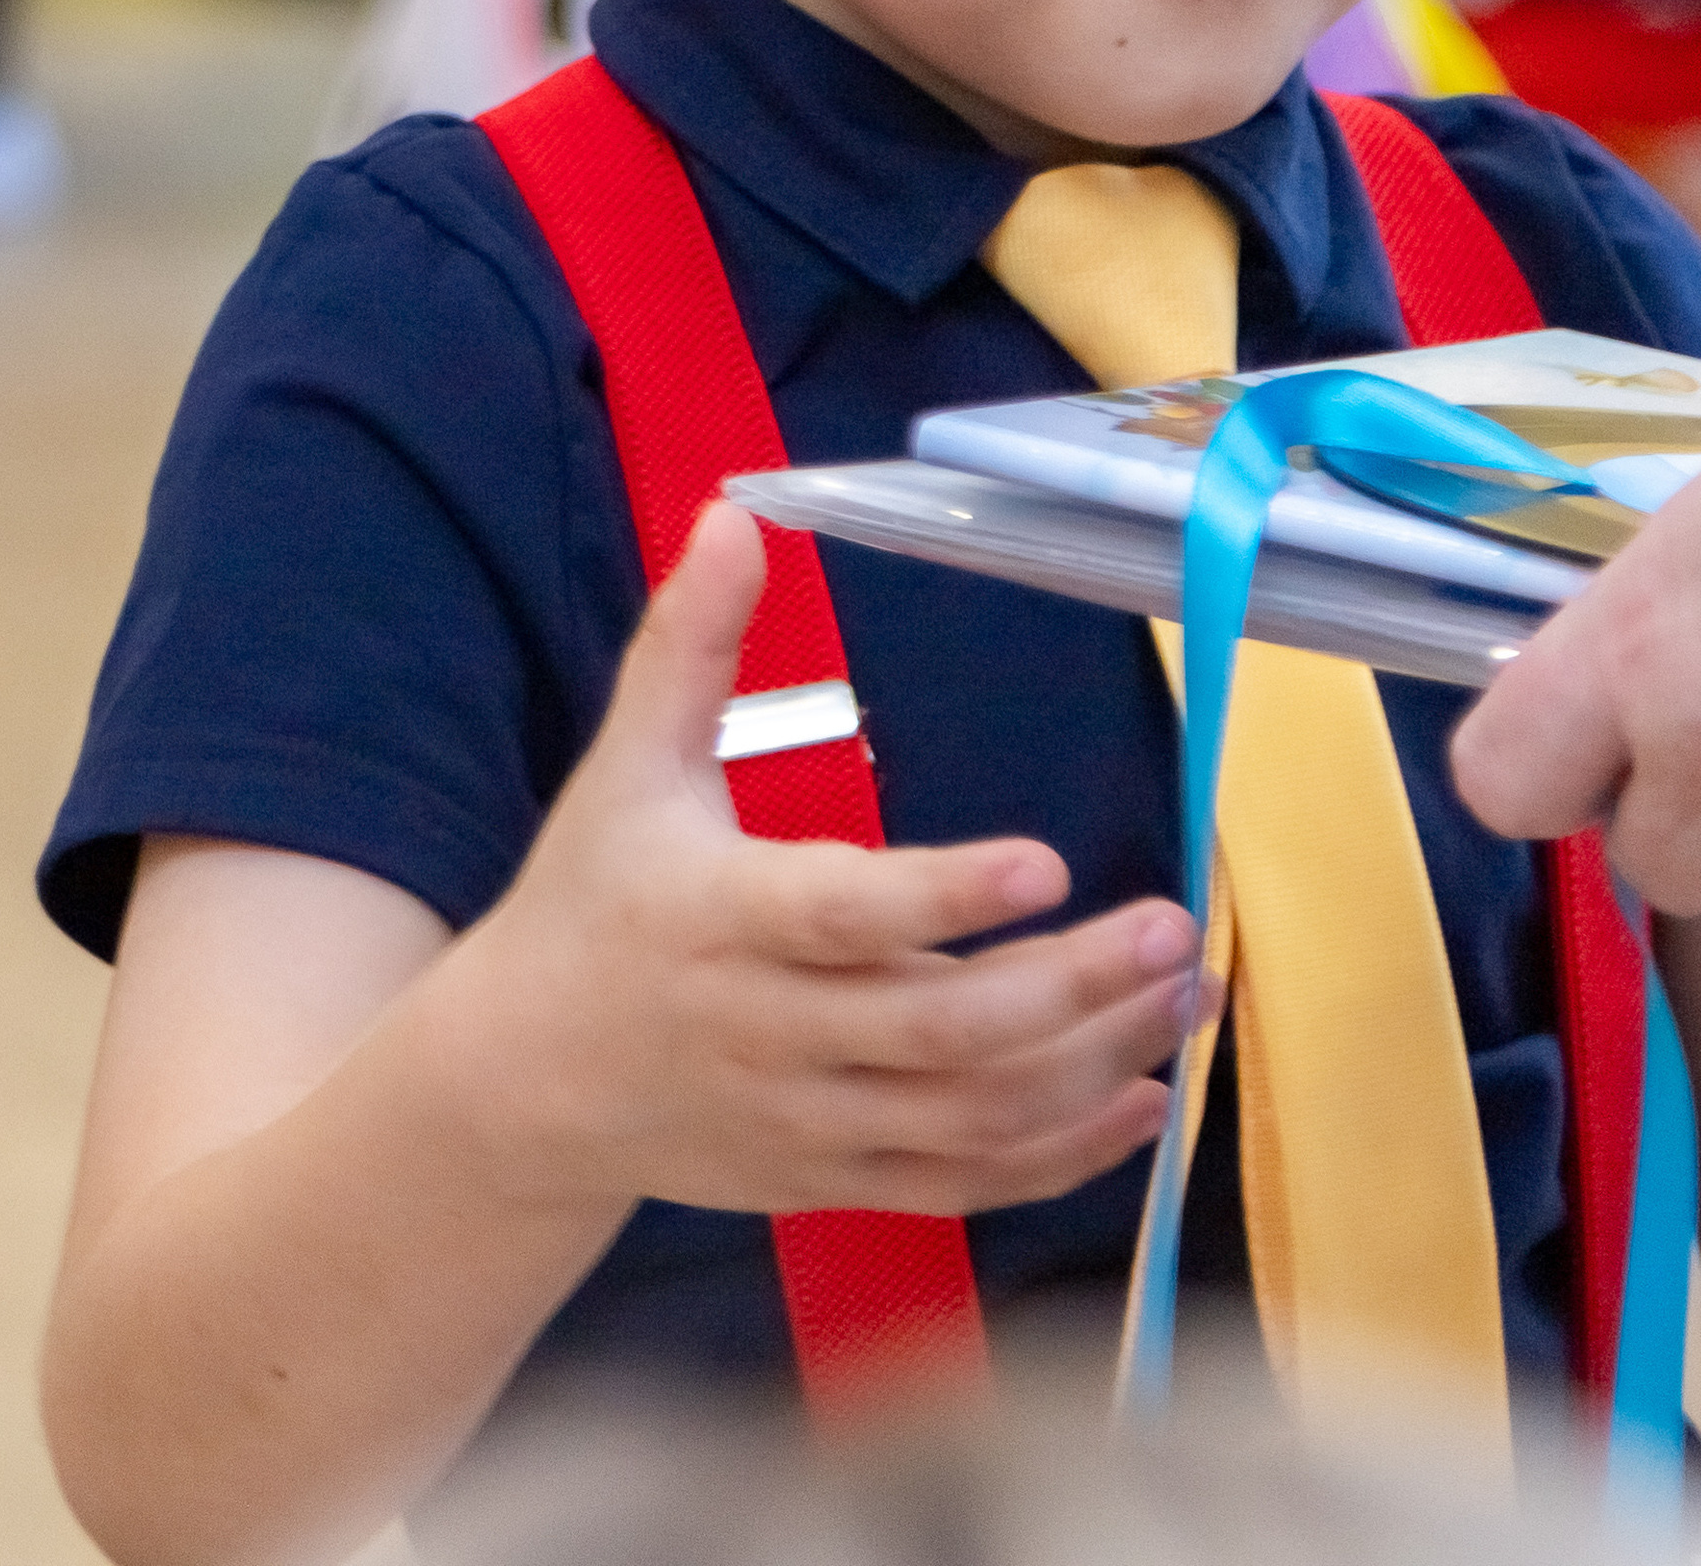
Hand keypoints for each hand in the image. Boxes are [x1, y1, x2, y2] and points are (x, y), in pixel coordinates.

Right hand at [436, 502, 1206, 1220]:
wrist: (517, 1090)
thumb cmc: (591, 903)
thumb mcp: (627, 767)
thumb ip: (689, 644)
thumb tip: (733, 515)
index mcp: (722, 918)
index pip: (845, 916)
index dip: (946, 896)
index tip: (1046, 862)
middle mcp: (771, 1033)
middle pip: (939, 1030)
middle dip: (1069, 985)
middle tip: (1172, 927)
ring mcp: (807, 1120)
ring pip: (967, 1115)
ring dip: (1091, 1063)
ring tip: (1183, 995)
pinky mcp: (830, 1180)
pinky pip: (959, 1184)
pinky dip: (1058, 1156)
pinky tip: (1144, 1103)